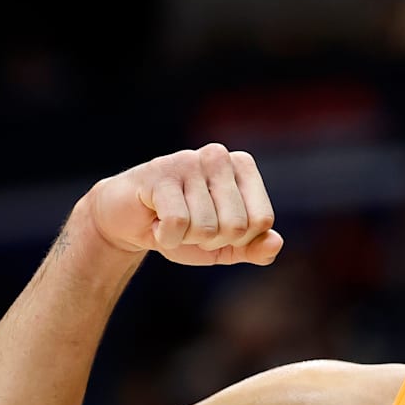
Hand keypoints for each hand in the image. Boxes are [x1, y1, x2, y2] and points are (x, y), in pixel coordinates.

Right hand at [82, 143, 283, 265]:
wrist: (128, 222)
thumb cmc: (182, 229)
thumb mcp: (224, 246)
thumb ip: (254, 248)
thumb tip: (276, 243)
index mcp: (242, 166)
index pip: (262, 220)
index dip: (239, 239)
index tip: (216, 227)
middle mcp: (219, 156)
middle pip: (237, 226)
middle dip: (211, 240)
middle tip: (190, 226)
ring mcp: (188, 161)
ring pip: (206, 227)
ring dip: (185, 238)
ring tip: (170, 220)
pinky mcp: (159, 174)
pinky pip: (178, 223)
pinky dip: (165, 237)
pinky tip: (155, 221)